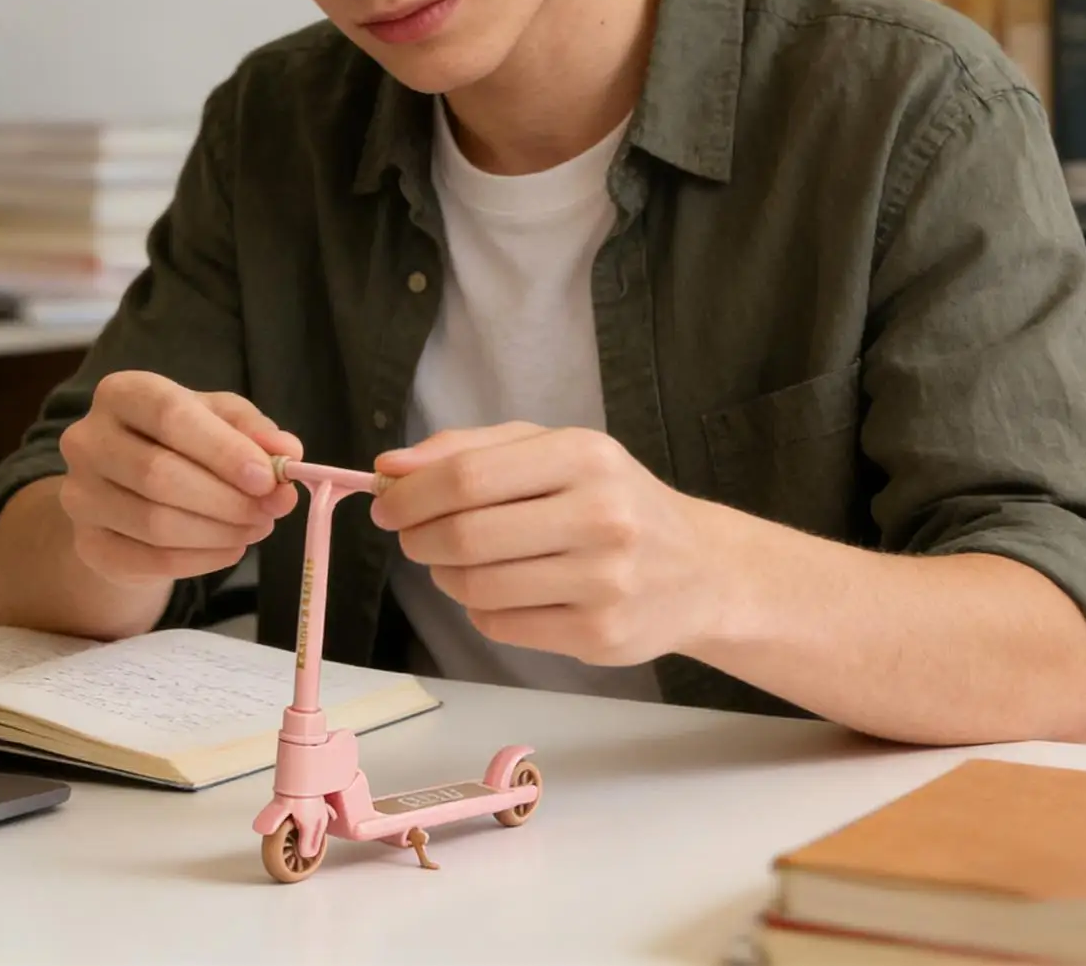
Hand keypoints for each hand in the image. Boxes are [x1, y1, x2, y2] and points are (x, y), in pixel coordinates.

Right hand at [57, 372, 300, 586]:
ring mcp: (79, 495)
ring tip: (258, 526)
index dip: (222, 449)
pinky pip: (151, 560)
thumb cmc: (181, 442)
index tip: (268, 477)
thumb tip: (289, 453)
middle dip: (227, 497)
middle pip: (159, 474)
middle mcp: (87, 440)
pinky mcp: (87, 545)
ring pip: (155, 523)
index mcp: (122, 393)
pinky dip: (202, 560)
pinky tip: (231, 548)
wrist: (128, 491)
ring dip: (220, 531)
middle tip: (273, 508)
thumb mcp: (219, 420)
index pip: (170, 415)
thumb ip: (255, 431)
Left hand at [370, 423, 710, 665]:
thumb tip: (389, 467)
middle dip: (418, 537)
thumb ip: (468, 449)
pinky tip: (504, 590)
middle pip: (465, 534)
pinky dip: (481, 608)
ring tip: (458, 561)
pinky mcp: (598, 636)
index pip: (467, 475)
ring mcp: (603, 581)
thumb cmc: (610, 498)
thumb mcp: (552, 450)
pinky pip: (500, 624)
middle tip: (412, 536)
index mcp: (584, 455)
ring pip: (476, 586)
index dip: (410, 493)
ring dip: (445, 575)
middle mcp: (600, 515)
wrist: (698, 569)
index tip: (386, 503)